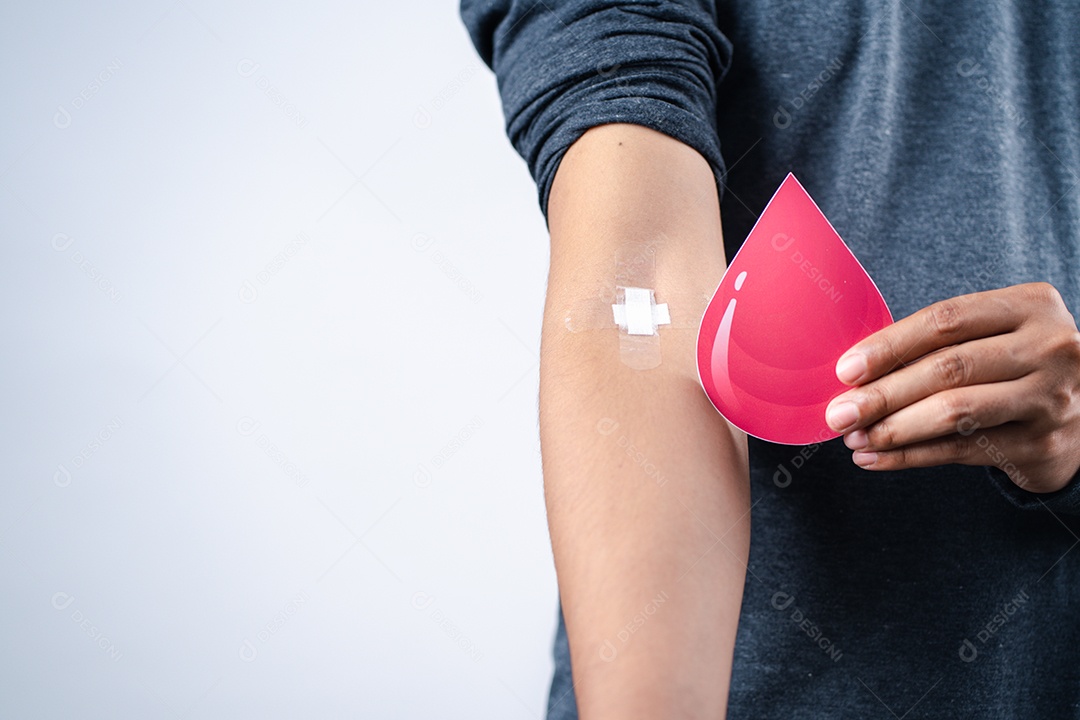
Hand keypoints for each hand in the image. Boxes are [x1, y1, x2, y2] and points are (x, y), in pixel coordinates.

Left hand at [824, 282, 1079, 493]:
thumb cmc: (1014, 366)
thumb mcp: (992, 336)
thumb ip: (938, 344)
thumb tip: (853, 373)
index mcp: (1030, 306)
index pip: (946, 321)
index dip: (890, 345)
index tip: (844, 370)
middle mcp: (1049, 348)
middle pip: (947, 369)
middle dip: (882, 394)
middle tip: (838, 412)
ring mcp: (1050, 398)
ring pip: (955, 412)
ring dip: (893, 429)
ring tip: (853, 437)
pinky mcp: (1042, 444)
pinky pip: (961, 451)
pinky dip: (910, 457)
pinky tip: (875, 459)